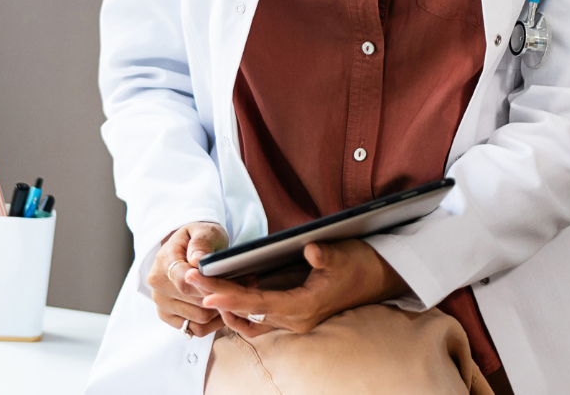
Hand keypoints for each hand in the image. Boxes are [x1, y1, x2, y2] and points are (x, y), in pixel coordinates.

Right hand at [149, 221, 229, 336]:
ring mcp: (161, 302)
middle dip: (222, 296)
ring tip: (235, 296)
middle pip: (196, 302)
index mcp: (164, 261)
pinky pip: (194, 329)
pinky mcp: (167, 316)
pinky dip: (212, 323)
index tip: (230, 284)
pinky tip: (222, 310)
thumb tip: (198, 259)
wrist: (185, 248)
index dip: (209, 287)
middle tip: (246, 286)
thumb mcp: (204, 231)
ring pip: (200, 317)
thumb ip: (202, 243)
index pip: (186, 282)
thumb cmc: (198, 239)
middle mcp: (158, 284)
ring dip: (220, 310)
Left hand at [191, 239, 409, 337]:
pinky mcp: (291, 314)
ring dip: (224, 303)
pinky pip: (257, 317)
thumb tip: (310, 249)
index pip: (258, 304)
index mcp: (304, 307)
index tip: (207, 290)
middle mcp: (294, 319)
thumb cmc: (360, 265)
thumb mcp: (344, 254)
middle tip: (190, 280)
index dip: (231, 296)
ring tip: (200, 284)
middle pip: (246, 312)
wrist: (379, 279)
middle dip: (216, 296)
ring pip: (249, 318)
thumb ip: (325, 255)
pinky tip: (225, 289)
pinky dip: (238, 307)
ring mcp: (292, 320)